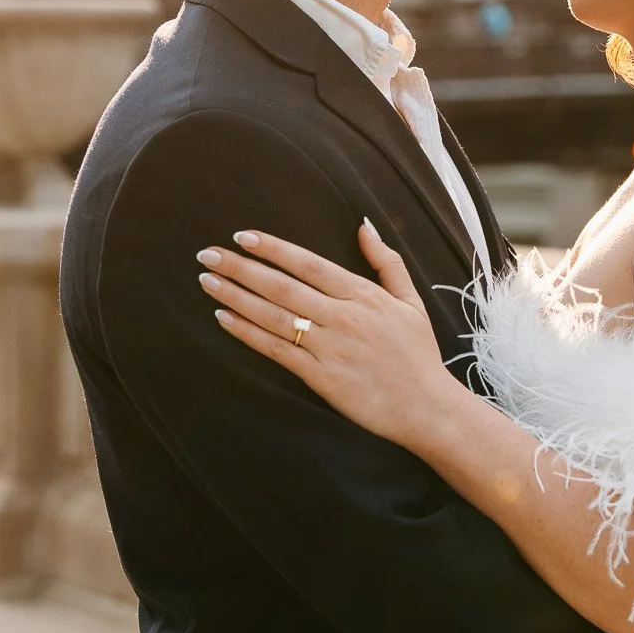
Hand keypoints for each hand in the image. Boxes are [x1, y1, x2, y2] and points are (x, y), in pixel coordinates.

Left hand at [196, 220, 465, 449]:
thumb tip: (364, 225)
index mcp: (364, 295)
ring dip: (236, 296)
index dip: (273, 248)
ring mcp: (329, 348)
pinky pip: (275, 350)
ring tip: (207, 281)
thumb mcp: (411, 301)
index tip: (242, 236)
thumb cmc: (418, 355)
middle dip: (240, 268)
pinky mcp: (320, 377)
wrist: (425, 408)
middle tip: (207, 254)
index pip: (308, 263)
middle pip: (282, 286)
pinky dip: (248, 333)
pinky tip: (224, 319)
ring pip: (273, 315)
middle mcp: (343, 317)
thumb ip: (386, 261)